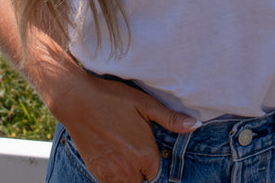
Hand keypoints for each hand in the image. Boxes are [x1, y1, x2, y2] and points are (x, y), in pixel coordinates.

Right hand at [45, 68, 197, 182]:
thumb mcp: (146, 105)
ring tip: (126, 156)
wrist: (78, 101)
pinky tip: (114, 160)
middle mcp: (128, 168)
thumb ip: (171, 119)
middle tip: (136, 151)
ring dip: (130, 175)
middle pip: (142, 181)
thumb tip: (196, 125)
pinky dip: (115, 177)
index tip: (149, 151)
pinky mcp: (96, 171)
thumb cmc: (113, 99)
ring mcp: (110, 172)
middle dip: (143, 171)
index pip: (157, 174)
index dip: (155, 163)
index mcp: (145, 154)